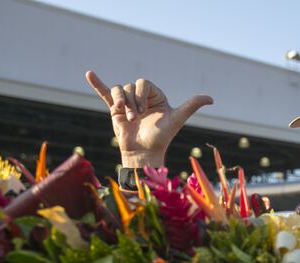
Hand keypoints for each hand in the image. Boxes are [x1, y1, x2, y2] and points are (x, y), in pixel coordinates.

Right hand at [85, 70, 212, 167]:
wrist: (143, 153)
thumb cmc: (161, 138)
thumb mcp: (176, 119)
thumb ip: (191, 106)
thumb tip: (211, 98)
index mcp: (155, 97)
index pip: (144, 83)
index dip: (142, 94)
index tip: (145, 110)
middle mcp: (141, 98)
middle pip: (131, 87)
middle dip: (132, 101)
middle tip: (136, 118)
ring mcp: (127, 103)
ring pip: (119, 91)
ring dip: (121, 102)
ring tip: (125, 116)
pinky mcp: (115, 110)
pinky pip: (105, 93)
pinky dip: (97, 84)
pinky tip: (89, 73)